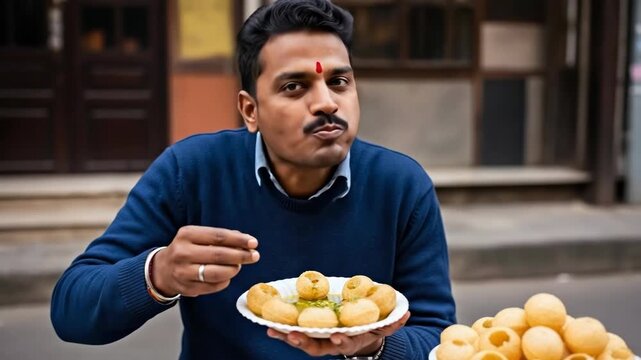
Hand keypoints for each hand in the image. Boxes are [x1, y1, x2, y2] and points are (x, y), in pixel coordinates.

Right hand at [151, 226, 258, 296]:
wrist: (163, 270)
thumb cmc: (187, 249)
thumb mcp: (198, 236)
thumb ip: (220, 237)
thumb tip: (245, 240)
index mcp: (187, 234)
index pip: (218, 236)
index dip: (238, 240)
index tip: (253, 243)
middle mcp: (182, 253)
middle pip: (219, 255)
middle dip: (241, 255)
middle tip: (255, 256)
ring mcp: (183, 272)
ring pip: (216, 273)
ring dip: (234, 269)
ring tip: (239, 266)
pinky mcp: (186, 288)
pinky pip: (213, 286)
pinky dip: (225, 281)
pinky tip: (227, 276)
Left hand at [267, 311, 410, 356]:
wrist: (356, 338)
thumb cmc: (367, 330)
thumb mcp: (381, 328)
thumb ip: (392, 323)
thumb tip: (406, 313)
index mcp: (348, 342)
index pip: (344, 344)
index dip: (341, 341)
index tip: (338, 337)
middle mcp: (330, 345)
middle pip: (315, 347)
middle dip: (303, 342)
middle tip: (291, 335)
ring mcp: (317, 341)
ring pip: (299, 342)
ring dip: (286, 337)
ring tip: (271, 330)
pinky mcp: (307, 335)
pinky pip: (291, 334)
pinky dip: (279, 331)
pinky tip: (265, 326)